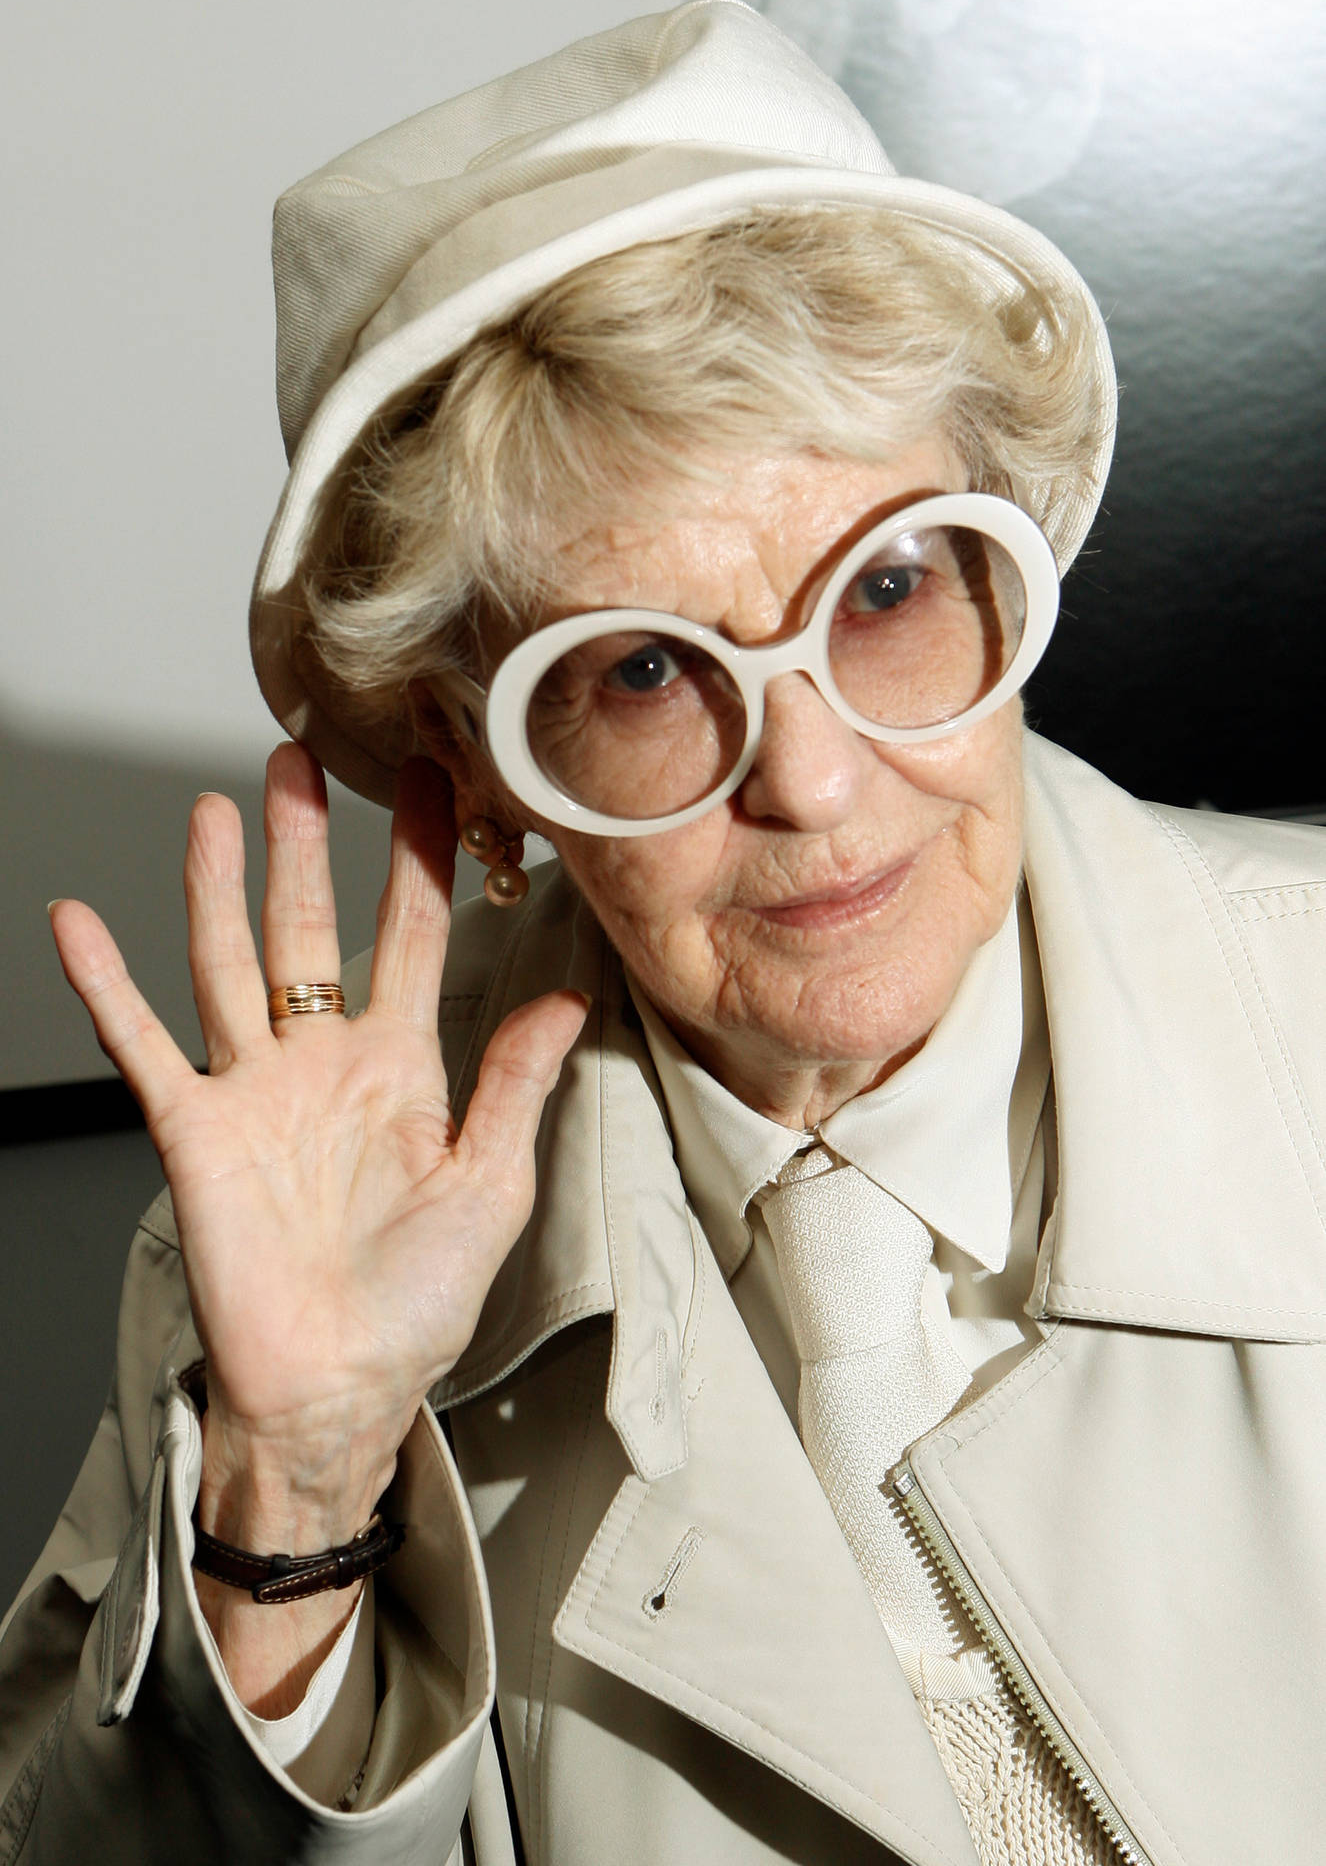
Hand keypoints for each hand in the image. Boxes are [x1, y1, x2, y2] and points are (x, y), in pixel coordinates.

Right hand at [49, 743, 586, 1547]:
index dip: (425, 860)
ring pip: (229, 961)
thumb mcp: (491, 1185)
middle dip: (309, 843)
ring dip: (218, 886)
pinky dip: (107, 987)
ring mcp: (255, 1090)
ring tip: (215, 807)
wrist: (340, 1387)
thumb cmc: (417, 1302)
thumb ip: (515, 1084)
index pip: (414, 937)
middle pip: (310, 926)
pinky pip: (144, 1045)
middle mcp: (322, 1062)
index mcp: (403, 1069)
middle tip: (303, 757)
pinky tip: (80, 924)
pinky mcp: (196, 1131)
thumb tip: (565, 997)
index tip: (440, 782)